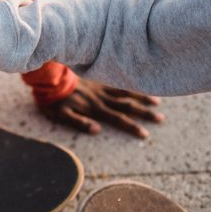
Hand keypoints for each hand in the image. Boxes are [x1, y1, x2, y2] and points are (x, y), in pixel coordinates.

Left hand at [39, 79, 163, 138]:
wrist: (49, 77)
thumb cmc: (53, 100)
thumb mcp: (61, 115)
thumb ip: (79, 122)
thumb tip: (97, 130)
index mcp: (94, 108)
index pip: (117, 119)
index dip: (131, 127)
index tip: (146, 134)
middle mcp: (101, 97)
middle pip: (127, 106)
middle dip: (144, 113)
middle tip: (161, 119)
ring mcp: (100, 87)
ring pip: (125, 92)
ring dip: (141, 97)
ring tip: (157, 101)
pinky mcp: (96, 78)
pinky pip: (116, 81)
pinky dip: (128, 84)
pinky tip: (137, 83)